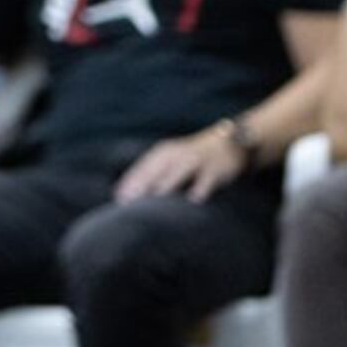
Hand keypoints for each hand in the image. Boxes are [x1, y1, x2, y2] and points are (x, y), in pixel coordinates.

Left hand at [114, 126, 249, 201]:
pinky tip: (194, 199)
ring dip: (168, 184)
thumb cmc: (191, 159)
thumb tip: (120, 195)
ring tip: (157, 199)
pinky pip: (206, 178)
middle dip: (143, 185)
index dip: (130, 184)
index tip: (120, 200)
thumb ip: (148, 176)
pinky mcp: (214, 167)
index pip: (142, 169)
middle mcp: (176, 154)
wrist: (227, 142)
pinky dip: (200, 187)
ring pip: (179, 171)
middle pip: (156, 169)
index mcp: (162, 154)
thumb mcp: (169, 162)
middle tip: (133, 203)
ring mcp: (195, 160)